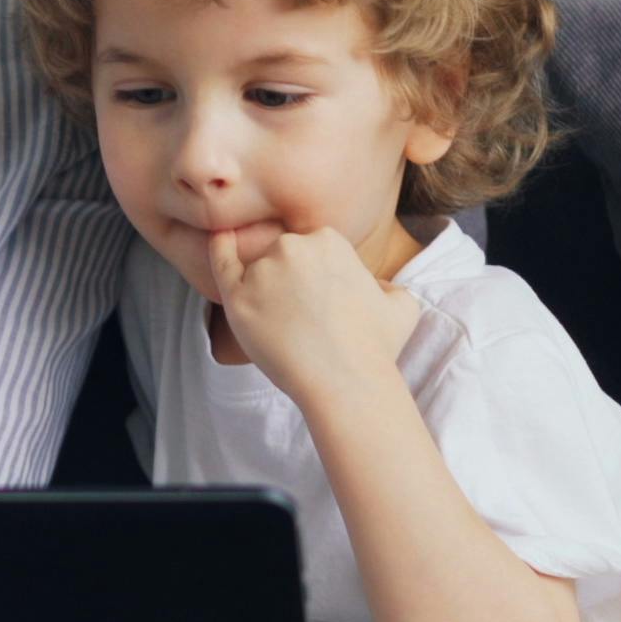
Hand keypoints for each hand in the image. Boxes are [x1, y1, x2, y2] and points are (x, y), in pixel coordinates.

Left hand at [208, 224, 424, 408]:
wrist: (346, 382)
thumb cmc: (375, 347)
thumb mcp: (402, 305)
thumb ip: (387, 286)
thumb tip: (376, 287)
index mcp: (328, 239)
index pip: (312, 248)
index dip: (319, 278)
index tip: (326, 305)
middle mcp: (292, 246)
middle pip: (283, 256)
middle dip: (293, 282)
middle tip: (310, 322)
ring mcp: (262, 272)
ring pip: (258, 273)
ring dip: (268, 293)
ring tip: (291, 330)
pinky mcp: (238, 298)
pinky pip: (222, 267)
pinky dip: (218, 251)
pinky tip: (218, 239)